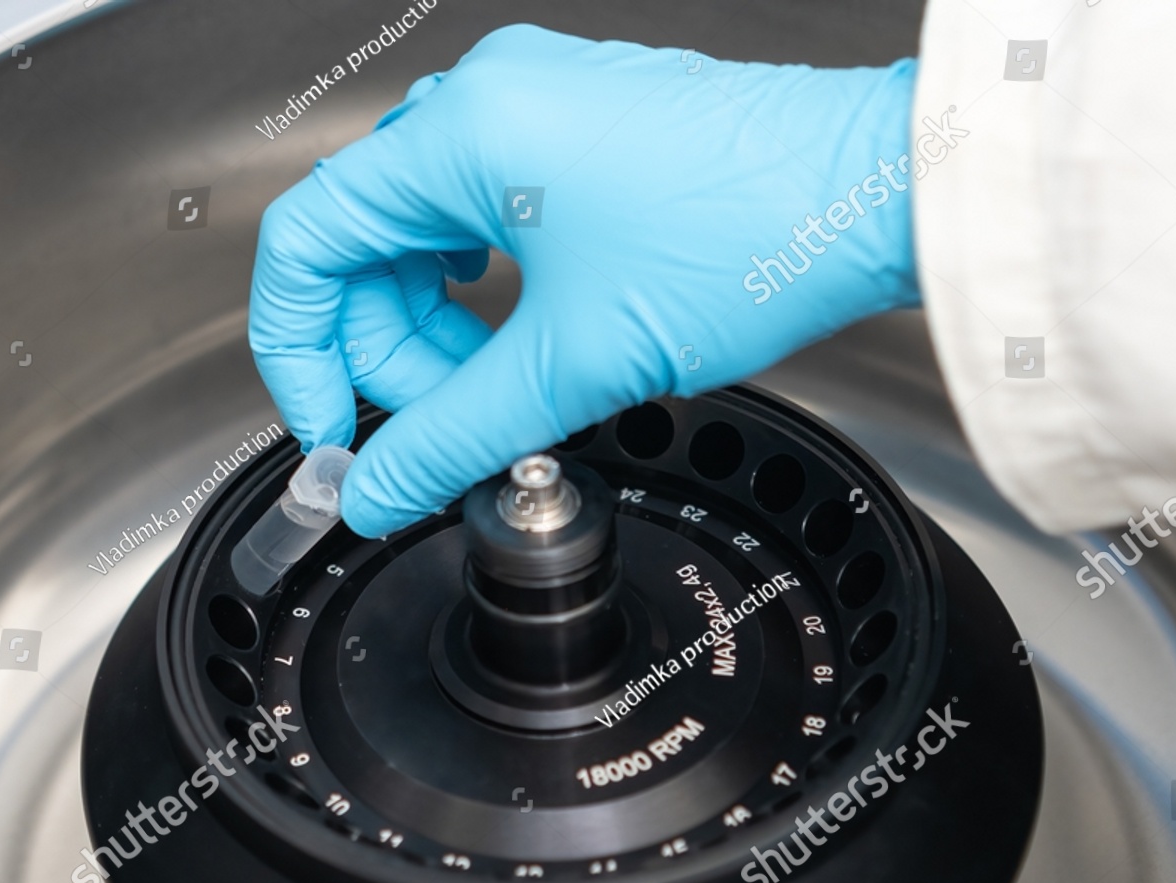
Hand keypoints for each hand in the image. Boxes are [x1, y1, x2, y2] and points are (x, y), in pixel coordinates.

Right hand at [250, 24, 918, 536]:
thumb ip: (453, 434)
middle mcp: (488, 100)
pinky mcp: (581, 133)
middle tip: (438, 417)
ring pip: (423, 231)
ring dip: (436, 323)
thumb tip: (378, 489)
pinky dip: (483, 289)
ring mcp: (538, 109)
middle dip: (386, 347)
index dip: (299, 348)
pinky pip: (484, 215)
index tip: (332, 425)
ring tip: (496, 379)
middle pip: (363, 240)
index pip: (306, 240)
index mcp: (463, 132)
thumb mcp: (573, 363)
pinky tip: (522, 330)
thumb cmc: (751, 237)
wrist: (877, 199)